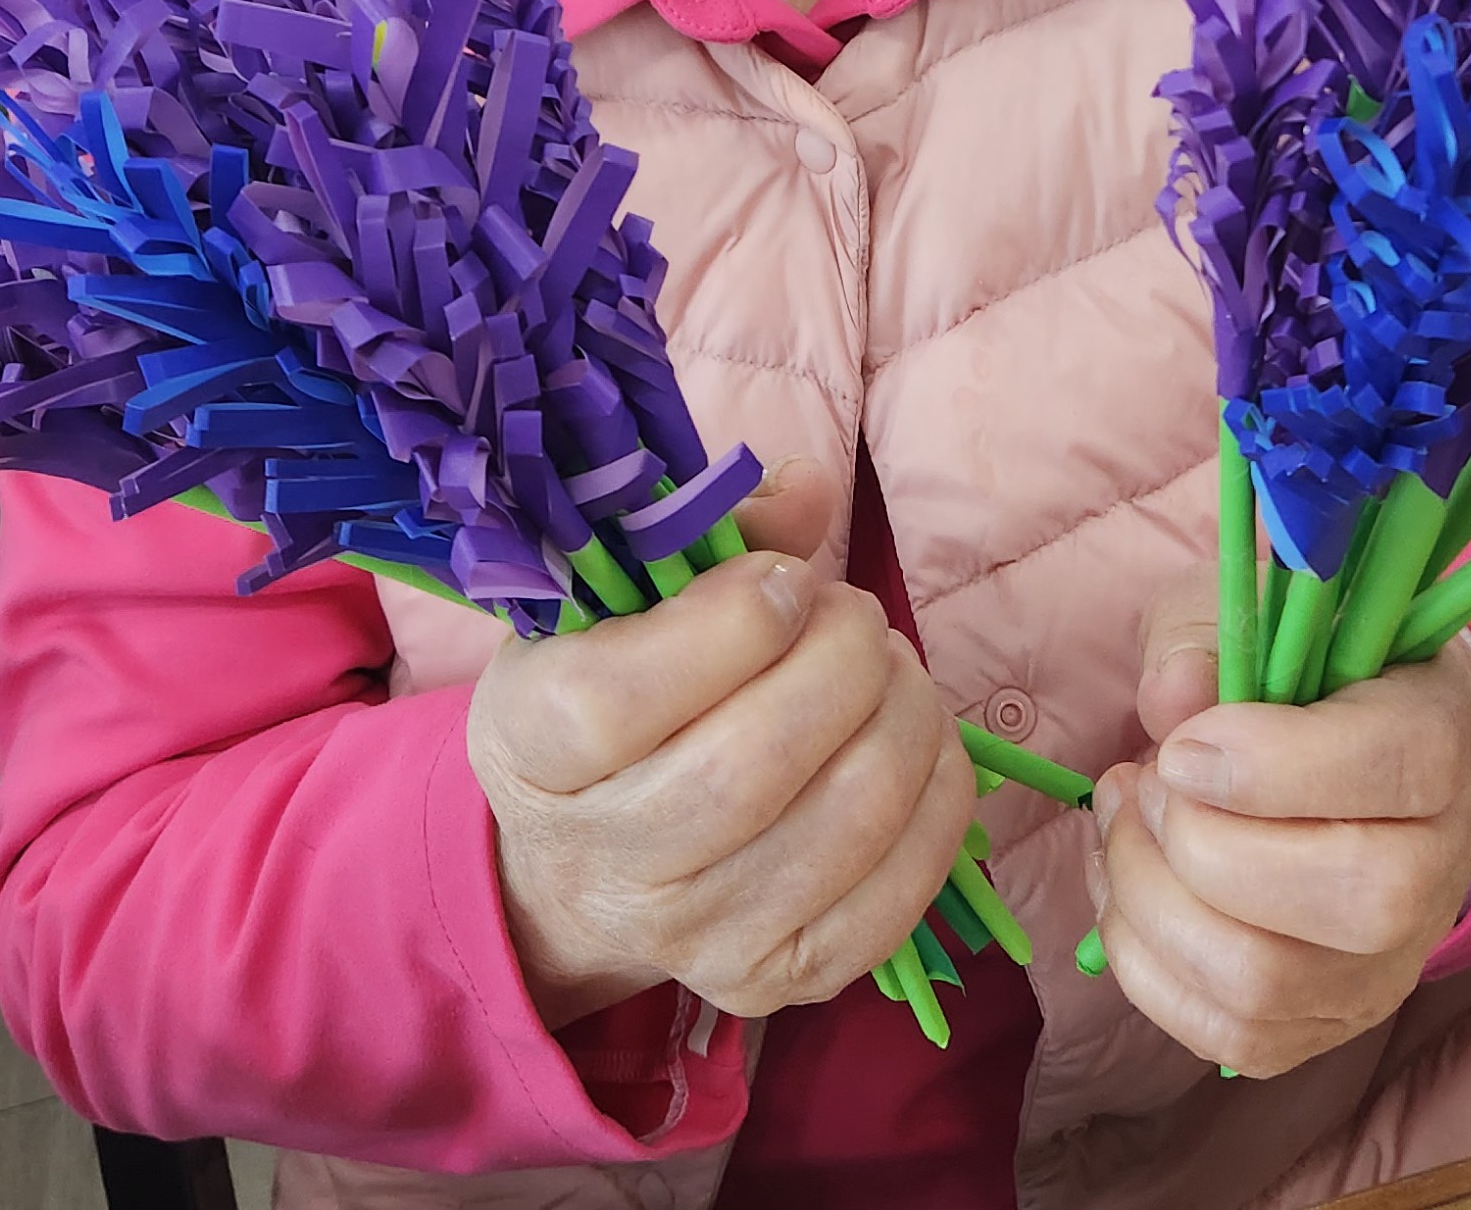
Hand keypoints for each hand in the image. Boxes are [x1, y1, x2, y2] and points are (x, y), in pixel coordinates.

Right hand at [466, 462, 975, 1029]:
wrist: (584, 866)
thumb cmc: (603, 698)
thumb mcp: (609, 605)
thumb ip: (707, 536)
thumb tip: (810, 489)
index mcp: (531, 745)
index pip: (620, 700)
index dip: (729, 624)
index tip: (784, 581)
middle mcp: (603, 861)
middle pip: (750, 766)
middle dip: (842, 660)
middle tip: (856, 615)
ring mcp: (693, 937)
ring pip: (843, 822)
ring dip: (904, 716)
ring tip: (890, 669)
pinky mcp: (777, 981)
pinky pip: (898, 892)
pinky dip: (939, 797)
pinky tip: (920, 740)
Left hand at [1084, 570, 1470, 1076]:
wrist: (1367, 756)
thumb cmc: (1305, 671)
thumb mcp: (1261, 614)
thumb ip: (1210, 636)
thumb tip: (1171, 695)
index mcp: (1443, 740)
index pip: (1391, 769)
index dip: (1267, 763)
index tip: (1181, 743)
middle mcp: (1437, 871)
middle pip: (1345, 896)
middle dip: (1199, 841)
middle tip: (1143, 781)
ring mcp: (1385, 965)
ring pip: (1267, 981)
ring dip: (1152, 902)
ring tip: (1124, 827)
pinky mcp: (1326, 1024)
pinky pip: (1228, 1036)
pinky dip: (1146, 966)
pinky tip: (1128, 890)